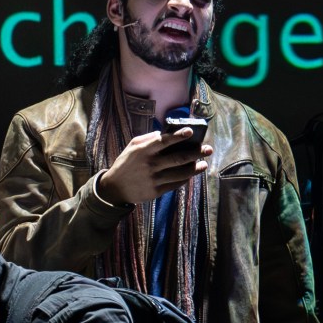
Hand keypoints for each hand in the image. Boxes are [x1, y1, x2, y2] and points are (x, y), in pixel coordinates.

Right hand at [97, 128, 211, 206]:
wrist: (115, 188)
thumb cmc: (125, 164)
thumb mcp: (131, 147)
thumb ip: (148, 139)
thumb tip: (166, 133)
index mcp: (144, 151)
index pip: (165, 141)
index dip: (179, 136)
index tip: (191, 132)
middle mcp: (151, 164)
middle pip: (179, 158)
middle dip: (197, 152)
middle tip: (208, 149)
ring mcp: (155, 179)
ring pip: (181, 173)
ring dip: (195, 168)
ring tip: (203, 164)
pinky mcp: (157, 191)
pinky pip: (176, 184)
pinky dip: (186, 178)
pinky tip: (191, 174)